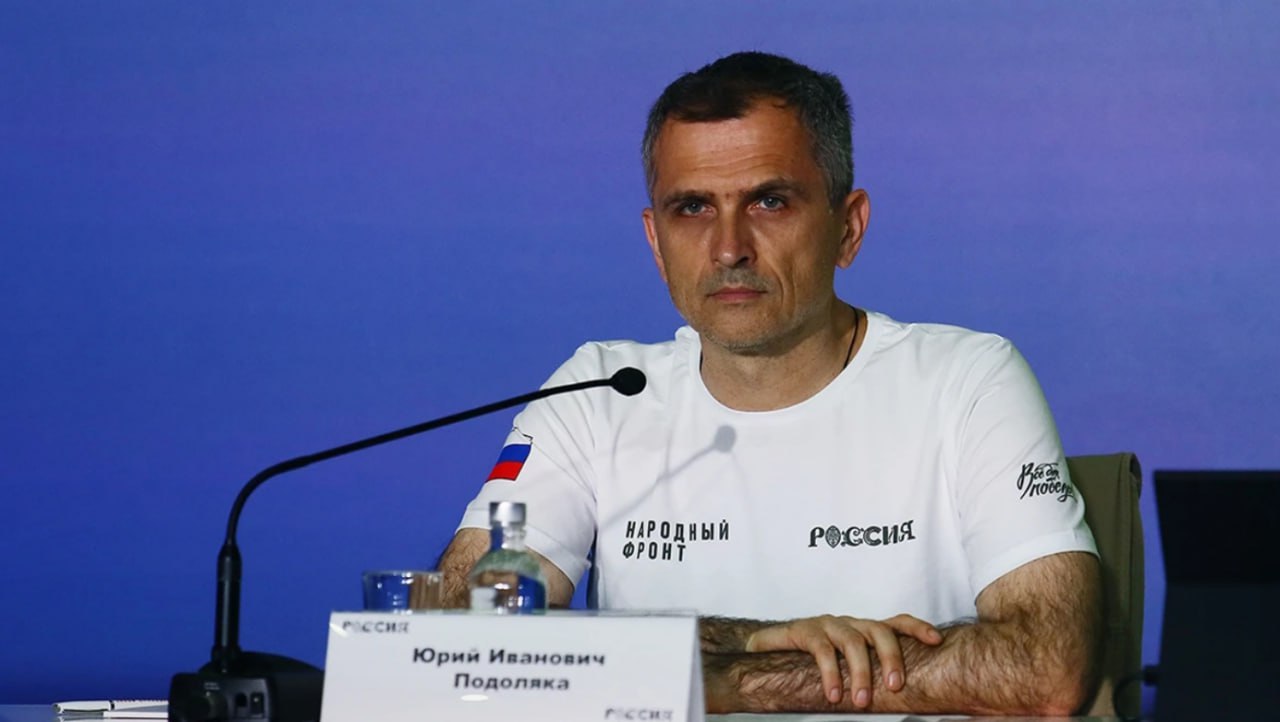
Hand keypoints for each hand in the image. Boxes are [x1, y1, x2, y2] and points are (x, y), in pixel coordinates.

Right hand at [744, 613, 942, 707]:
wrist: (767, 651)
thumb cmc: (812, 662)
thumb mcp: (845, 665)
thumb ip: (868, 673)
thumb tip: (900, 698)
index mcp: (864, 631)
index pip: (896, 623)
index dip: (917, 628)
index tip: (936, 640)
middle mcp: (850, 624)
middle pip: (879, 631)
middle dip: (891, 657)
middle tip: (895, 687)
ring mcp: (827, 625)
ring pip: (852, 641)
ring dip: (860, 672)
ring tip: (861, 701)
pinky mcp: (805, 630)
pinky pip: (822, 650)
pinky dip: (831, 674)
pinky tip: (833, 694)